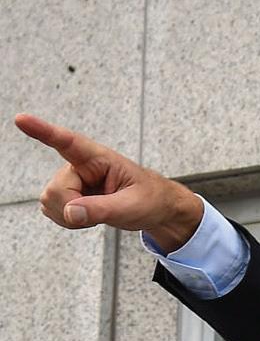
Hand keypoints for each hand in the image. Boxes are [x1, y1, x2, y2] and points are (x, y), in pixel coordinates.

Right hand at [14, 114, 202, 252]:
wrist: (156, 209)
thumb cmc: (150, 199)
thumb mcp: (133, 206)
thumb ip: (102, 210)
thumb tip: (70, 213)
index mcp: (97, 158)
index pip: (67, 142)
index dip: (42, 130)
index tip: (21, 119)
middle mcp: (78, 165)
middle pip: (55, 191)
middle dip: (74, 208)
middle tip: (103, 211)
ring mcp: (70, 180)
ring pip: (50, 202)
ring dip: (72, 216)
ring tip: (99, 211)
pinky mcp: (66, 195)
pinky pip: (53, 212)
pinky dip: (69, 220)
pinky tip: (89, 215)